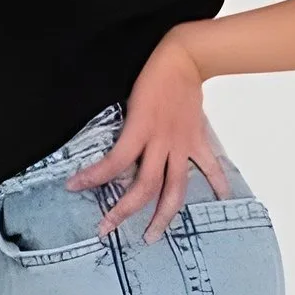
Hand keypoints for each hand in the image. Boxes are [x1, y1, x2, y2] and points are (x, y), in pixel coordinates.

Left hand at [64, 26, 229, 243]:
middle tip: (106, 229)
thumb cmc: (151, 75)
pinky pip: (209, 166)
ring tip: (151, 236)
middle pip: (144, 187)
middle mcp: (161, 142)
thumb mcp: (129, 101)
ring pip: (174, 189)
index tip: (73, 187)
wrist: (183, 58)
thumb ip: (125, 131)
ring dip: (162, 216)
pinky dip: (218, 184)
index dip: (93, 177)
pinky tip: (221, 201)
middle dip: (124, 211)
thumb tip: (111, 155)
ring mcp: (182, 144)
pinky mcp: (198, 140)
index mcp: (139, 129)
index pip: (114, 163)